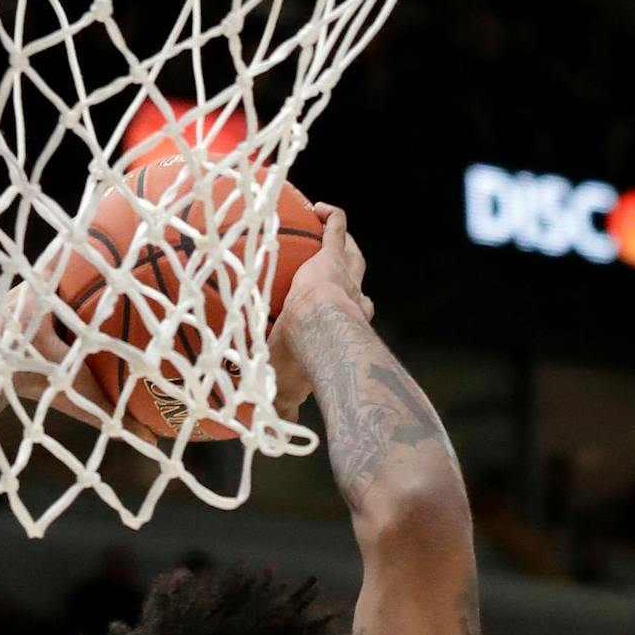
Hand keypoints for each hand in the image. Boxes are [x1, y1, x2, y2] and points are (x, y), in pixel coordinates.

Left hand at [270, 203, 373, 417]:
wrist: (317, 331)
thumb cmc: (306, 361)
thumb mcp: (290, 384)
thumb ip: (283, 402)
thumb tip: (275, 427)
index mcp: (347, 327)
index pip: (356, 315)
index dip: (351, 312)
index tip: (337, 313)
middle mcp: (354, 300)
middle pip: (359, 282)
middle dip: (353, 277)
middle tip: (341, 270)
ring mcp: (345, 276)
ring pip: (354, 254)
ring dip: (346, 243)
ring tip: (329, 231)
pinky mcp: (332, 256)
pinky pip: (337, 227)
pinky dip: (332, 216)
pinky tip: (319, 207)